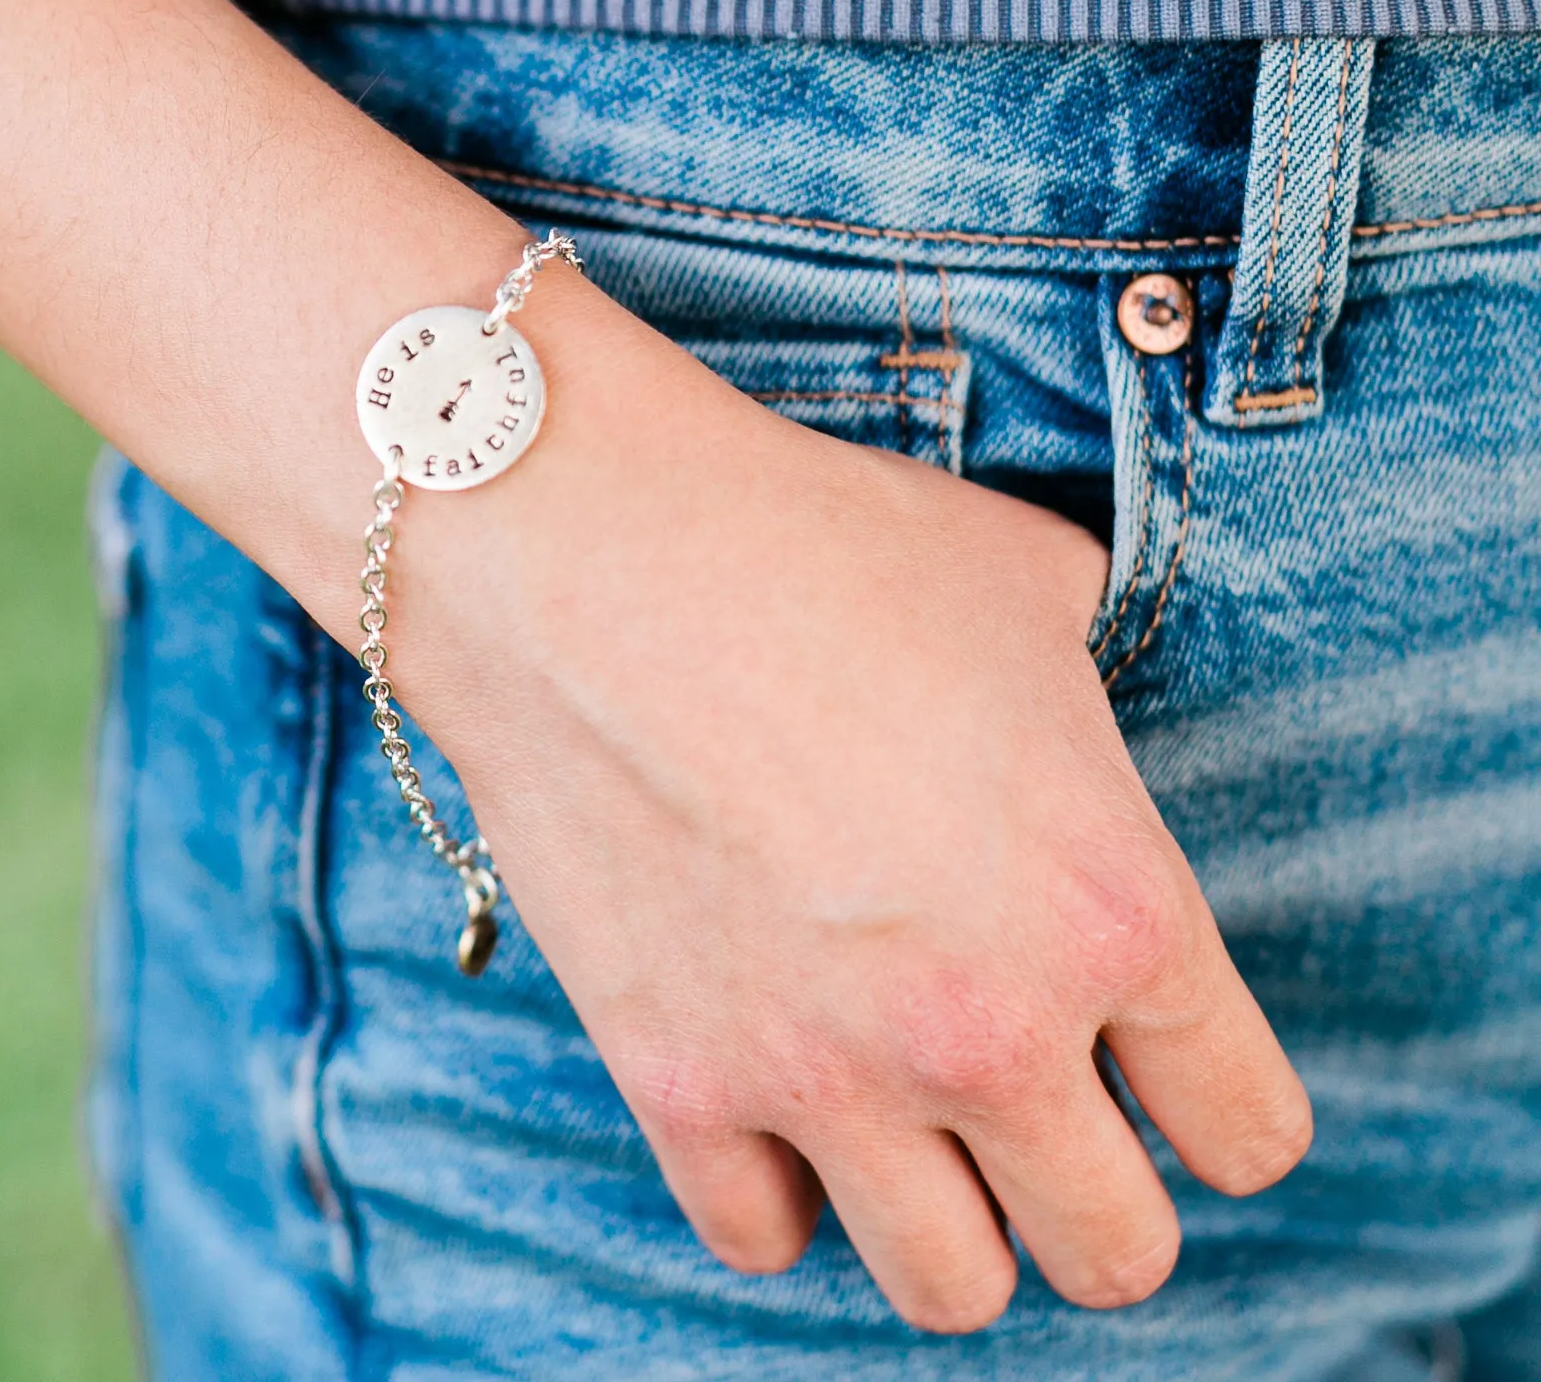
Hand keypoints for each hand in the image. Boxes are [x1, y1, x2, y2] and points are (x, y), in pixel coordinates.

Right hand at [396, 283, 1311, 1333]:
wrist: (584, 545)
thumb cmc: (817, 540)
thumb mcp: (1023, 584)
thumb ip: (1089, 708)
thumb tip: (1071, 735)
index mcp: (1114, 906)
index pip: (1247, 1128)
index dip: (1214, 1100)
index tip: (1155, 1065)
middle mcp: (990, 1028)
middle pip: (1116, 1255)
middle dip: (1093, 1190)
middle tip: (1032, 1101)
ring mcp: (826, 1076)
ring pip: (950, 1290)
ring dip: (946, 1214)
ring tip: (905, 1115)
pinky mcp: (677, 1084)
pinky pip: (759, 1237)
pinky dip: (775, 1183)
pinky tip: (769, 1085)